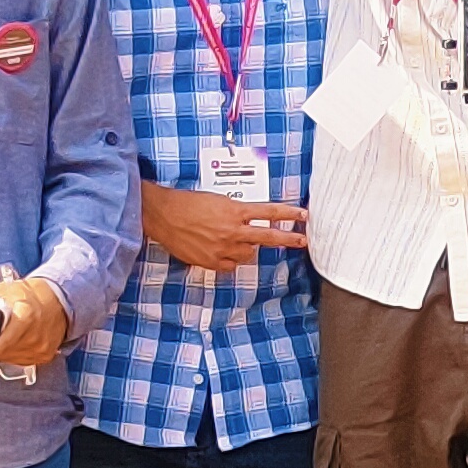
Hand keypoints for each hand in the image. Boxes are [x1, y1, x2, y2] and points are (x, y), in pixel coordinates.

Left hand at [0, 274, 74, 368]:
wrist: (60, 301)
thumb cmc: (36, 294)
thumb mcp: (8, 289)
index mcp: (25, 316)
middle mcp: (33, 335)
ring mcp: (39, 348)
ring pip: (5, 358)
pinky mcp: (43, 356)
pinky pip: (18, 361)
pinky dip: (10, 353)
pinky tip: (12, 341)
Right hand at [141, 179, 307, 273]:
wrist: (164, 215)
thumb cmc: (187, 204)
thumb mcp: (217, 201)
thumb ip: (235, 213)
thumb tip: (247, 222)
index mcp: (235, 211)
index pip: (269, 212)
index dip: (288, 214)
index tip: (303, 215)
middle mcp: (232, 230)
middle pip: (268, 237)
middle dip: (288, 239)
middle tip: (302, 241)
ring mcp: (223, 247)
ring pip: (249, 254)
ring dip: (247, 249)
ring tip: (233, 241)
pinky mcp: (212, 261)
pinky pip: (231, 266)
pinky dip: (230, 260)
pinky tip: (222, 252)